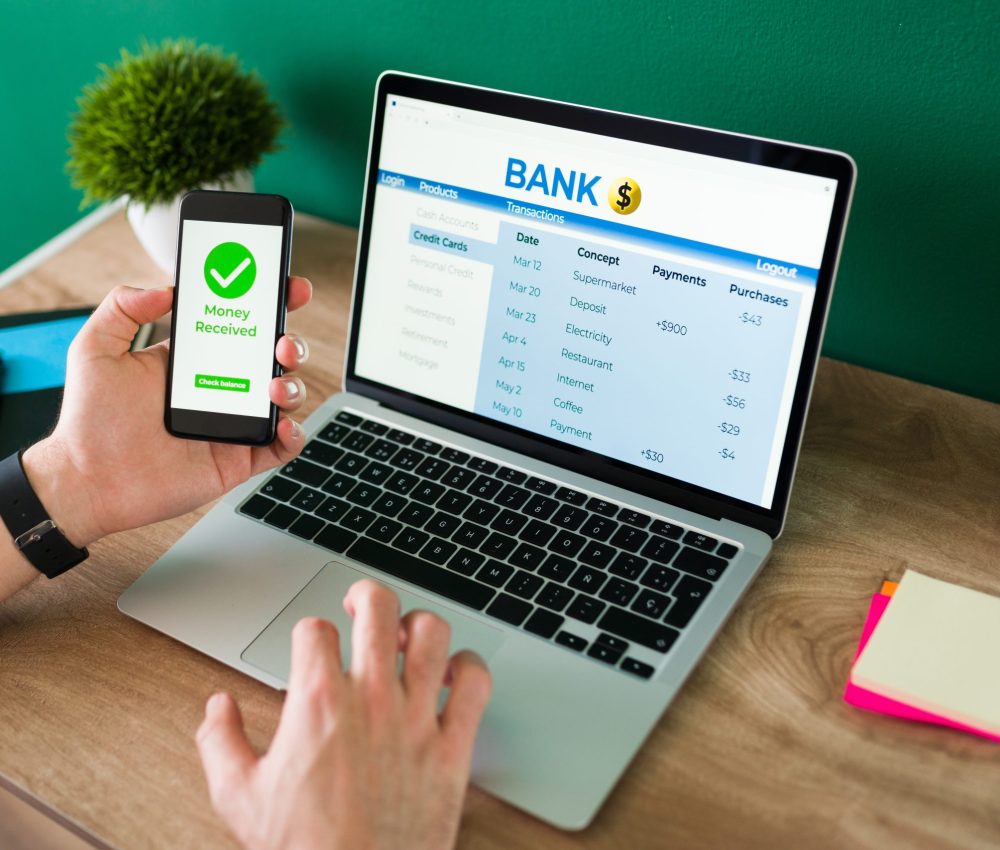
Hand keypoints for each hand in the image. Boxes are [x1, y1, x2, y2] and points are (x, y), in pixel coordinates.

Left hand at [22, 279, 312, 547]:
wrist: (89, 481)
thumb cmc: (89, 421)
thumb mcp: (94, 349)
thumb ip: (122, 308)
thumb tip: (165, 289)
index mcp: (193, 360)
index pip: (240, 324)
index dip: (269, 304)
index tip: (286, 287)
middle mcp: (219, 388)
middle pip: (273, 358)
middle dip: (291, 343)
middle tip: (282, 341)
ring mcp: (232, 424)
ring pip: (285, 398)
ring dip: (293, 385)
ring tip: (274, 385)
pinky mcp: (238, 459)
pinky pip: (281, 447)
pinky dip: (294, 435)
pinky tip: (281, 425)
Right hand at [196, 580, 491, 849]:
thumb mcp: (239, 798)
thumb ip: (220, 742)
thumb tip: (217, 707)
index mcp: (318, 703)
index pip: (314, 630)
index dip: (309, 632)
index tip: (312, 647)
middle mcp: (372, 699)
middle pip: (379, 608)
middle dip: (365, 595)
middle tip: (361, 604)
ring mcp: (417, 718)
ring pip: (433, 633)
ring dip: (419, 625)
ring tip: (407, 636)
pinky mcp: (452, 746)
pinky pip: (476, 684)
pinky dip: (470, 667)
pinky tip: (454, 672)